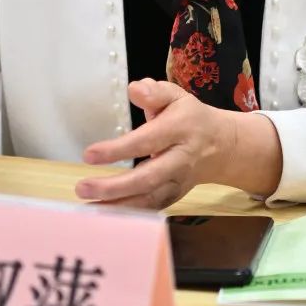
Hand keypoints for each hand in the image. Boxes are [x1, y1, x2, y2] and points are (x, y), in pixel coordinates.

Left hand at [75, 79, 236, 209]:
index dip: (118, 150)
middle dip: (115, 187)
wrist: (222, 146)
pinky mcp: (175, 196)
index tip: (88, 154)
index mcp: (180, 129)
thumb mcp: (177, 96)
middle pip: (148, 178)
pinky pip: (152, 208)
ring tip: (88, 206)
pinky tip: (104, 214)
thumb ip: (155, 91)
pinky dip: (129, 215)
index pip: (147, 141)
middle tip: (82, 187)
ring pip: (150, 199)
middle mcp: (180, 159)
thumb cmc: (190, 117)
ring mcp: (179, 182)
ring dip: (118, 207)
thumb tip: (133, 89)